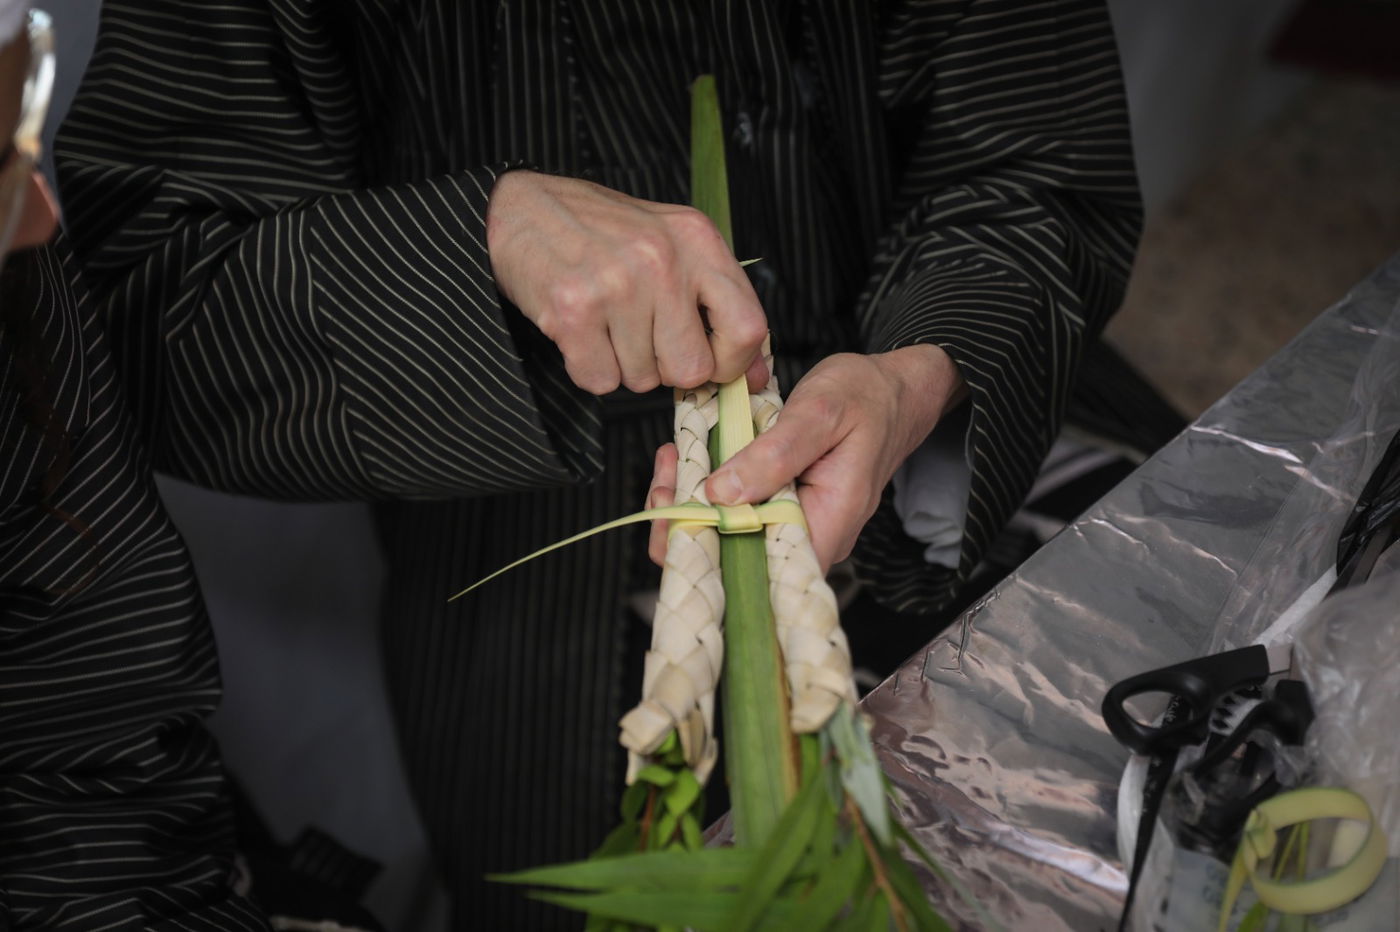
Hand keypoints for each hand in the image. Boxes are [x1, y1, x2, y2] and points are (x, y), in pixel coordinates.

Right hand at [486, 171, 768, 394]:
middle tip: (641, 336)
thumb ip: (716, 303)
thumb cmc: (600, 230)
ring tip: (604, 321)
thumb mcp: (671, 244)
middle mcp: (663, 259)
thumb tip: (756, 373)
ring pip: (641, 379)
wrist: (520, 207)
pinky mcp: (573, 310)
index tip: (710, 361)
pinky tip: (580, 330)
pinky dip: (588, 367)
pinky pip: (599, 380)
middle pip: (692, 367)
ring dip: (622, 364)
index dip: (732, 361)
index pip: (748, 327)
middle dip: (666, 368)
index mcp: (697, 239)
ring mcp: (617, 284)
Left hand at [659, 346, 960, 570]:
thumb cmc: (865, 397)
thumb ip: (774, 454)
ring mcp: (799, 525)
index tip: (673, 511)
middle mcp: (814, 537)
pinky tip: (693, 461)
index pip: (761, 570)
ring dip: (694, 505)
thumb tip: (722, 493)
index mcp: (829, 523)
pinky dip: (711, 490)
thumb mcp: (819, 413)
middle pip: (740, 561)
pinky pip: (742, 513)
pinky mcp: (786, 509)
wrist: (893, 390)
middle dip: (689, 527)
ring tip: (674, 461)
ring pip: (735, 537)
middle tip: (665, 480)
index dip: (708, 552)